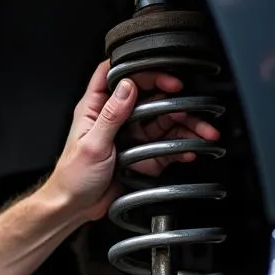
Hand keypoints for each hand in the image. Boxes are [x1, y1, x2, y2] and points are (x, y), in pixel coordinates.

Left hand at [44, 59, 220, 221]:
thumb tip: (128, 86)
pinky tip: (191, 149)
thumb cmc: (72, 178)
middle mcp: (115, 117)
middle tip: (190, 102)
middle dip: (173, 96)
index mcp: (96, 108)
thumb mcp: (92, 144)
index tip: (162, 72)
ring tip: (203, 130)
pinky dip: (181, 146)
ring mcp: (130, 134)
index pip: (116, 74)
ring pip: (163, 120)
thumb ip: (111, 115)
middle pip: (149, 95)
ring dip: (185, 123)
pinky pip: (166, 144)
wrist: (75, 207)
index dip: (139, 67)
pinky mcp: (141, 153)